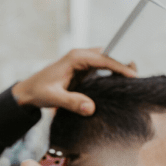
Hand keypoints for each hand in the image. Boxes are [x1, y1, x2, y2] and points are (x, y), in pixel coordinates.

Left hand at [11, 48, 136, 114]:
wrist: (27, 92)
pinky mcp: (82, 70)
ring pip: (106, 62)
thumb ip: (72, 102)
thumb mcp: (54, 98)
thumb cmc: (38, 92)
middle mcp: (80, 56)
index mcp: (75, 58)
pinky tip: (118, 85)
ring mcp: (81, 62)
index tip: (134, 76)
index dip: (120, 67)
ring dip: (118, 70)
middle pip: (108, 57)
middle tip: (137, 78)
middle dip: (123, 65)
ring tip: (132, 82)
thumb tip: (91, 108)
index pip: (104, 59)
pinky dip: (111, 75)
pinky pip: (101, 69)